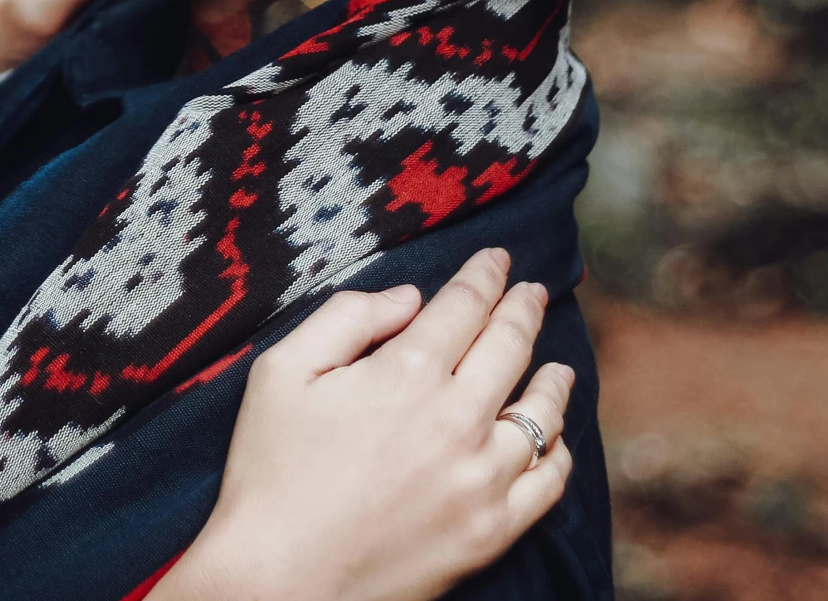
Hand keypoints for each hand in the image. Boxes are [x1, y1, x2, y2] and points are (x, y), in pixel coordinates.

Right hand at [151, 248, 574, 600]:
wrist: (280, 580)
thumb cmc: (270, 471)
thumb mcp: (282, 371)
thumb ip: (346, 317)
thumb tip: (410, 297)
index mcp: (406, 371)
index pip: (465, 305)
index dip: (485, 275)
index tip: (498, 259)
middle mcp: (457, 418)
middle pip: (511, 346)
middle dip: (524, 308)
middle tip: (532, 291)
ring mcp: (482, 478)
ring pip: (541, 413)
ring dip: (553, 378)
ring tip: (557, 364)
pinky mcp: (492, 531)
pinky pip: (548, 482)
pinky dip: (556, 451)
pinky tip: (551, 438)